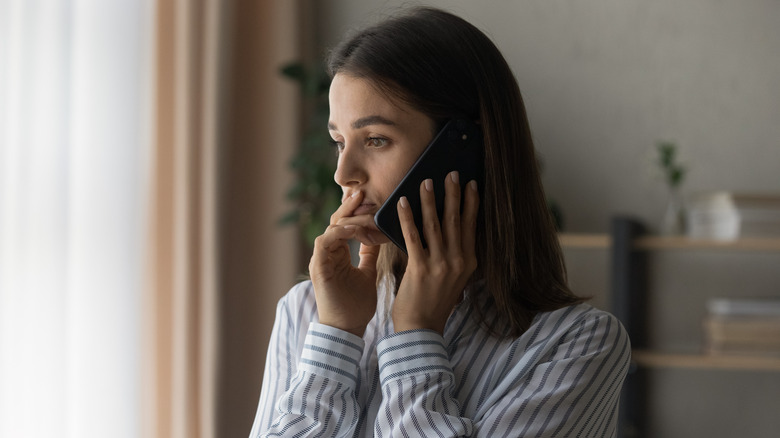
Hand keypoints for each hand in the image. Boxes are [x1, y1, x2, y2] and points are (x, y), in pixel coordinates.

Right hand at [309, 190, 385, 336]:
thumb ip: (369, 254)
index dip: (357, 211)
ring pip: (330, 228)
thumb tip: (379, 235)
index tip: (372, 199)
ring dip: (347, 218)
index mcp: (338, 253)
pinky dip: (338, 233)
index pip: (345, 224)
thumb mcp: (368, 272)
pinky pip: (325, 242)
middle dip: (350, 206)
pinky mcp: (318, 267)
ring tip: (364, 210)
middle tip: (363, 192)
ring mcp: (321, 259)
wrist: (347, 329)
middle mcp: (327, 253)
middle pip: (336, 221)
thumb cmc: (357, 305)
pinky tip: (354, 229)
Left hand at [391, 171, 479, 333]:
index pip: (471, 226)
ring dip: (430, 200)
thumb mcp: (454, 280)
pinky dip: (407, 217)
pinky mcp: (420, 268)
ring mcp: (440, 264)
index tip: (472, 184)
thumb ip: (455, 257)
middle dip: (454, 194)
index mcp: (468, 263)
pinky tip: (403, 202)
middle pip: (456, 220)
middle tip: (452, 173)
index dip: (471, 203)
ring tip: (426, 181)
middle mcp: (458, 261)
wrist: (421, 329)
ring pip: (435, 224)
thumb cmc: (434, 303)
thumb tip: (451, 231)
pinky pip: (412, 236)